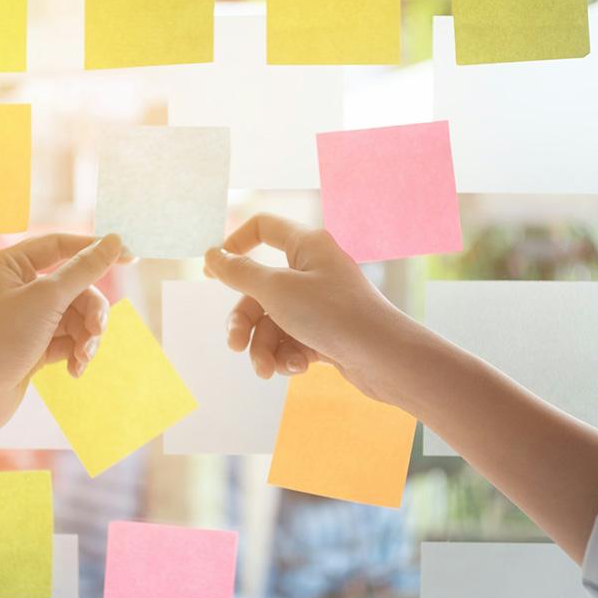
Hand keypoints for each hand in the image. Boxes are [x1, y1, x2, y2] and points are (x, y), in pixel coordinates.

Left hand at [0, 233, 123, 433]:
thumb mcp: (46, 300)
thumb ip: (84, 270)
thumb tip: (114, 241)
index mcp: (7, 265)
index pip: (60, 246)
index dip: (95, 250)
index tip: (131, 257)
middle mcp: (14, 288)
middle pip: (73, 287)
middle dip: (91, 311)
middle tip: (97, 331)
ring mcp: (22, 319)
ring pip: (73, 317)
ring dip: (85, 337)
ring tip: (83, 357)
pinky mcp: (30, 346)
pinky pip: (65, 340)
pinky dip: (75, 352)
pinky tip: (75, 370)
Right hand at [204, 214, 414, 403]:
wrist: (385, 359)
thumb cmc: (333, 315)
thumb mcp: (276, 291)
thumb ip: (240, 273)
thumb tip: (212, 255)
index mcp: (307, 245)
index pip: (264, 228)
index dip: (235, 245)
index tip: (212, 272)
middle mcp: (315, 270)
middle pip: (260, 288)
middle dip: (245, 321)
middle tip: (235, 345)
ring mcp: (321, 303)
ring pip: (273, 321)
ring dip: (264, 347)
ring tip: (268, 369)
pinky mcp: (327, 332)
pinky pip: (292, 339)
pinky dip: (287, 355)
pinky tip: (298, 368)